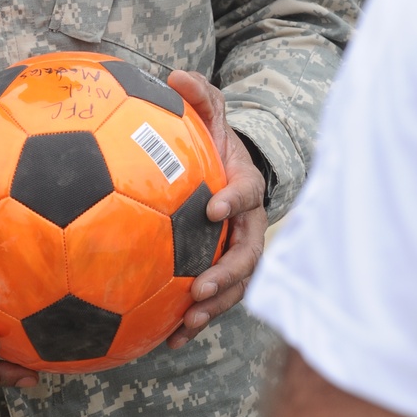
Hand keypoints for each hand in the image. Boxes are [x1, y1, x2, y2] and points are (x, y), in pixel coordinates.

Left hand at [165, 70, 266, 347]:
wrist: (225, 169)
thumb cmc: (212, 139)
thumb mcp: (210, 113)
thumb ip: (198, 95)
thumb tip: (175, 75)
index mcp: (244, 186)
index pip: (247, 194)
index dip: (234, 201)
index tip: (211, 209)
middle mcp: (248, 224)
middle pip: (248, 255)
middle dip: (226, 275)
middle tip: (198, 288)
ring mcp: (238, 251)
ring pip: (235, 286)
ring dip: (214, 307)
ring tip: (186, 322)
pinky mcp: (222, 272)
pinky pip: (214, 301)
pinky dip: (195, 322)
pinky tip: (169, 341)